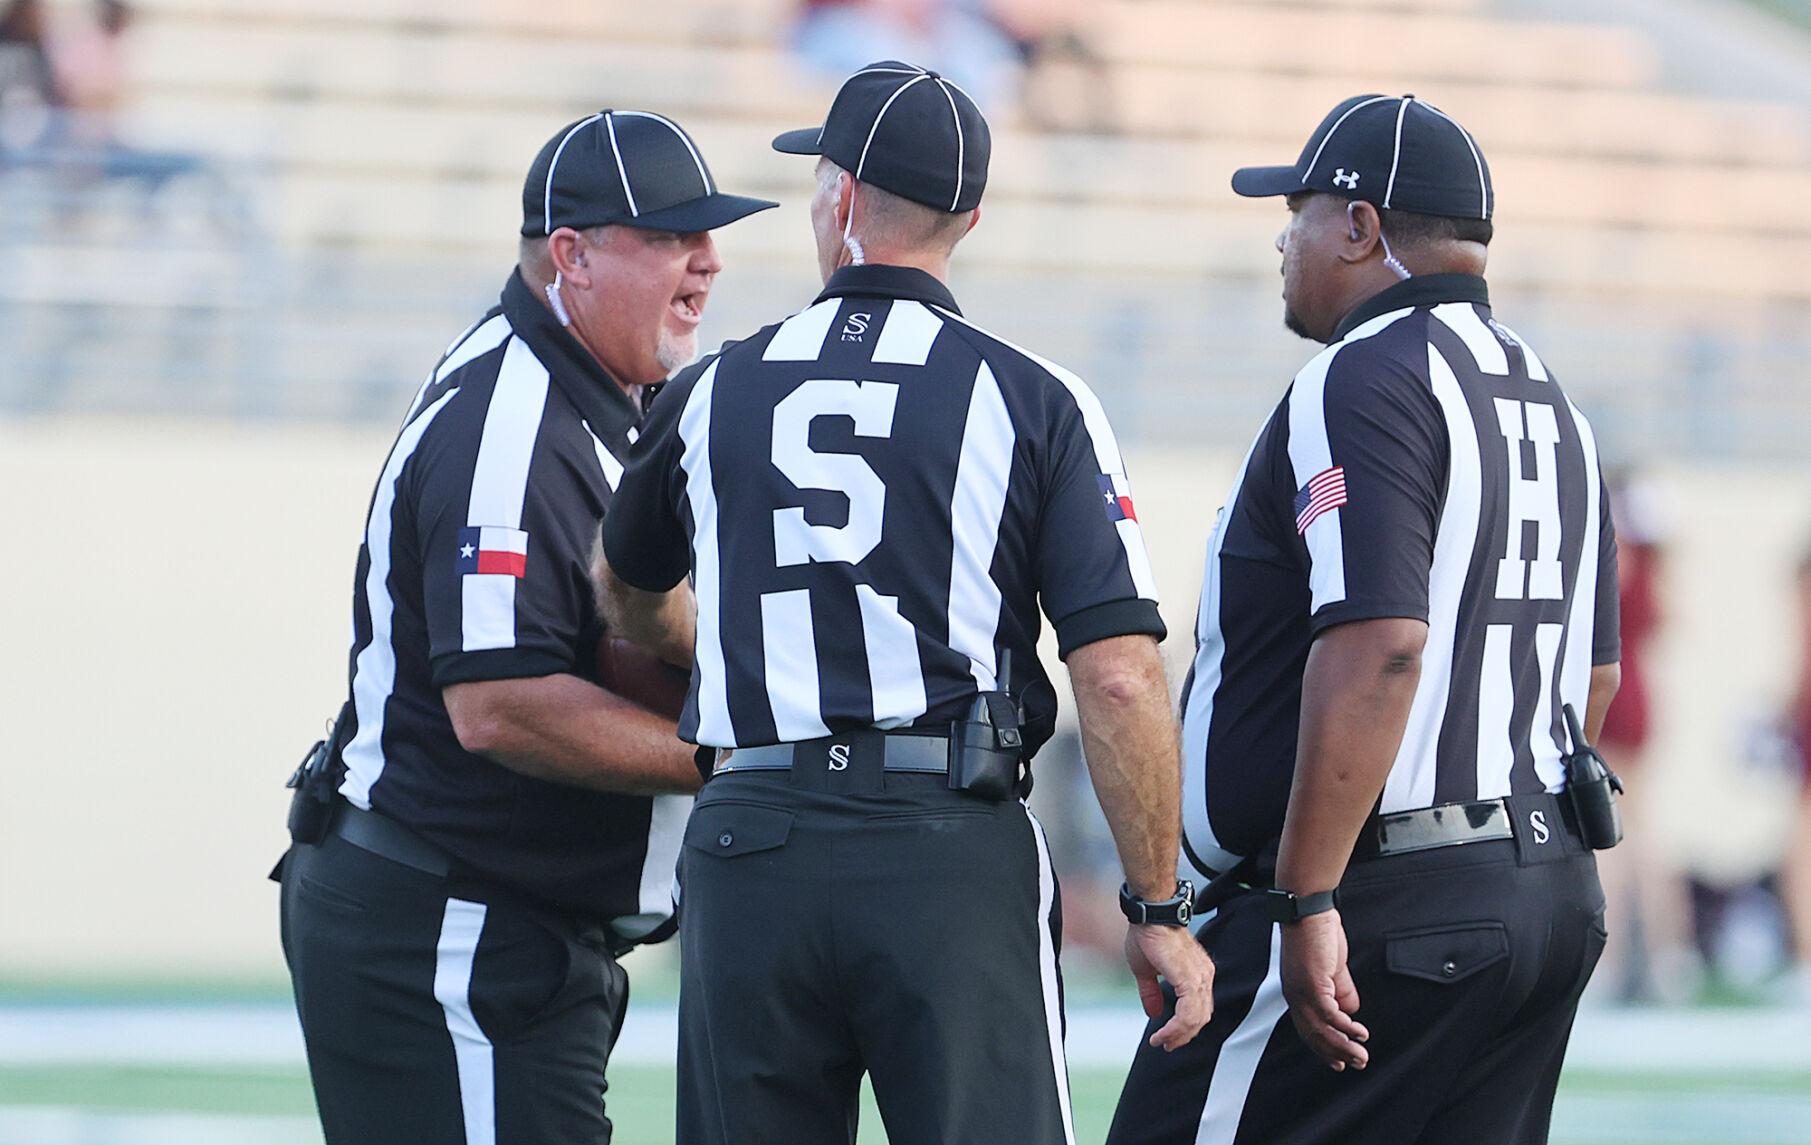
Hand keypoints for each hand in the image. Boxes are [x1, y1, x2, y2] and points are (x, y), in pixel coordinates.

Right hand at [1124, 924, 1214, 1050]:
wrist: (1151, 916)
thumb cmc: (1149, 934)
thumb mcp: (1146, 970)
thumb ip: (1151, 992)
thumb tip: (1153, 1013)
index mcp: (1198, 973)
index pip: (1199, 1009)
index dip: (1185, 1027)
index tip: (1168, 1038)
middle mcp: (1205, 976)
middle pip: (1202, 1018)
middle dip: (1183, 1036)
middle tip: (1166, 1045)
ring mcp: (1201, 978)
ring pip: (1197, 1019)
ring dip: (1178, 1035)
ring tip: (1162, 1042)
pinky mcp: (1191, 980)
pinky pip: (1189, 1014)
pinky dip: (1176, 1028)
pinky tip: (1162, 1033)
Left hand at [1277, 909, 1367, 1069]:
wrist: (1308, 910)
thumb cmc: (1317, 934)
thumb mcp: (1332, 969)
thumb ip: (1341, 990)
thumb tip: (1351, 1011)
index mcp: (1297, 993)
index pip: (1308, 1029)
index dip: (1324, 1048)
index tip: (1339, 1063)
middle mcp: (1295, 996)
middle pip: (1314, 1035)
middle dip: (1336, 1053)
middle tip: (1357, 1064)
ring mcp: (1302, 991)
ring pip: (1322, 1030)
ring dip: (1344, 1046)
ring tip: (1361, 1055)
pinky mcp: (1313, 983)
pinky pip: (1329, 1014)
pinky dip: (1345, 1027)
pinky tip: (1359, 1032)